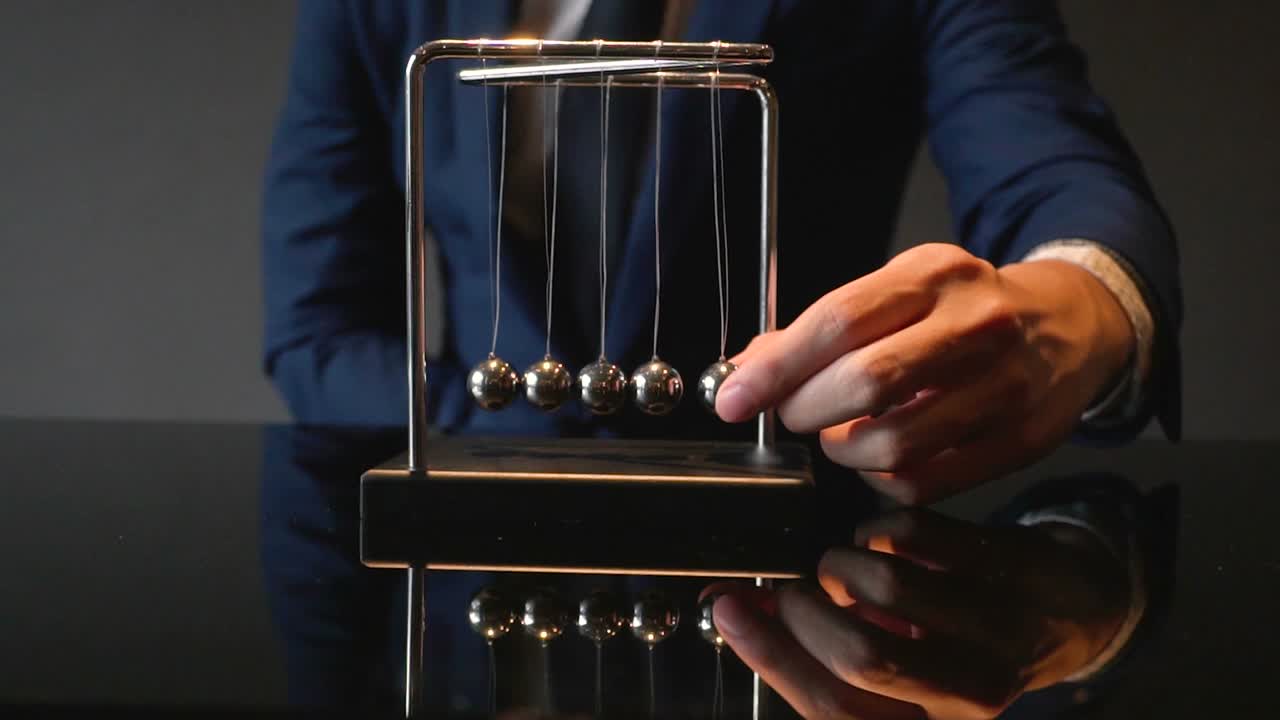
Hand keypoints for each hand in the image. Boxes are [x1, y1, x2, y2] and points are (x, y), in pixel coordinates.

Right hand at [706, 508, 1132, 718]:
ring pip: (886, 588)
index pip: (835, 710)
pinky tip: (881, 536)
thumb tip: (736, 607)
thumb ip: (819, 647)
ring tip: (841, 560)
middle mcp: (970, 696)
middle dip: (804, 609)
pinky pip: (915, 533)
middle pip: (858, 658)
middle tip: (794, 583)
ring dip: (842, 562)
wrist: (1073, 610)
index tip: (729, 605)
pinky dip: (878, 527)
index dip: (771, 656)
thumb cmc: (963, 643)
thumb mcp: (897, 665)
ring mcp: (999, 633)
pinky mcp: (1013, 570)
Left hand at [715, 243, 1133, 503]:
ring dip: (843, 451)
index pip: (839, 321)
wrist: (1069, 322)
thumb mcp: (897, 292)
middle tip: (793, 415)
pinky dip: (882, 479)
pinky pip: (925, 480)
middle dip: (806, 410)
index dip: (776, 367)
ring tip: (841, 435)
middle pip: (866, 381)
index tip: (732, 398)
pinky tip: (881, 458)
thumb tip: (744, 370)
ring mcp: (1006, 384)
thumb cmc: (963, 309)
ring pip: (894, 443)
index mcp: (933, 274)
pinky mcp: (1022, 438)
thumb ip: (818, 329)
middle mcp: (976, 323)